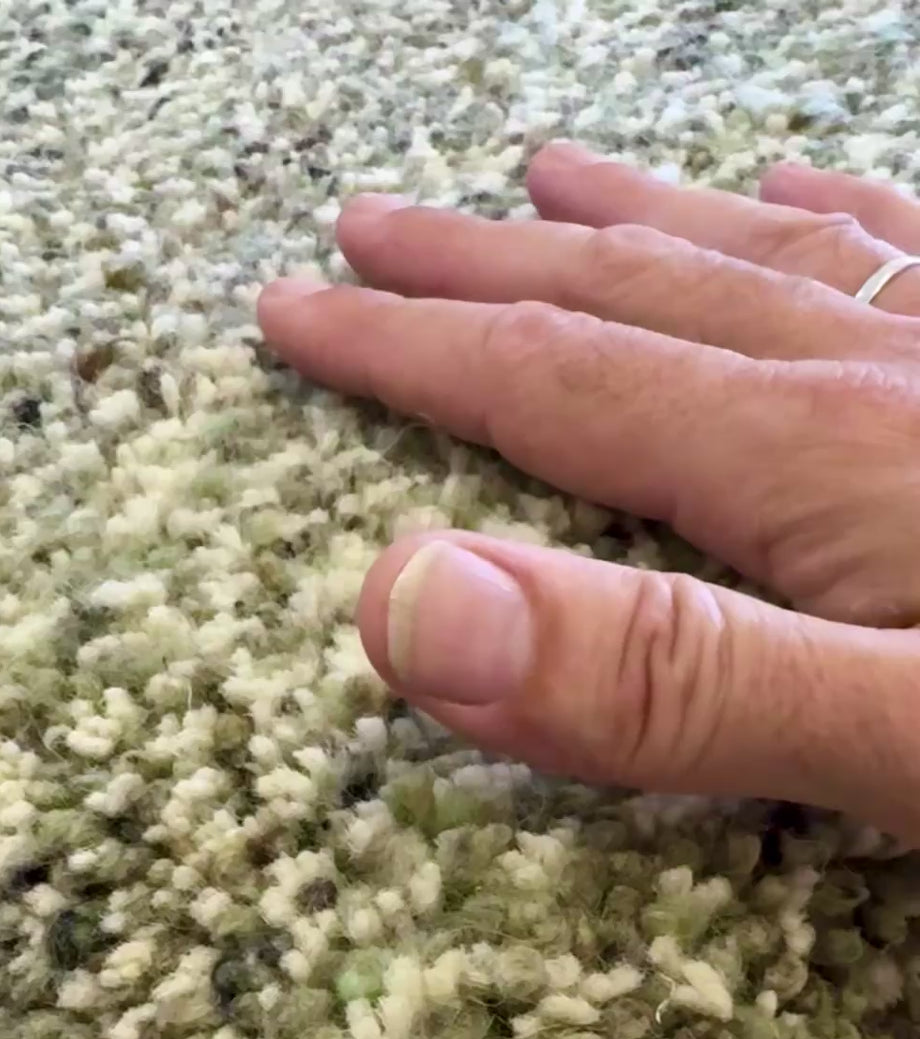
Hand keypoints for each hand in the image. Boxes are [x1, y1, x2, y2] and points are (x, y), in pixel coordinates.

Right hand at [258, 146, 919, 843]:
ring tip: (545, 183)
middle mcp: (887, 378)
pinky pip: (909, 259)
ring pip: (765, 264)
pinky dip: (827, 223)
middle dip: (486, 270)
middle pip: (641, 300)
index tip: (293, 314)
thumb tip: (413, 605)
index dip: (412, 351)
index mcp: (820, 460)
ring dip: (636, 227)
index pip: (563, 386)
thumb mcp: (894, 742)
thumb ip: (666, 681)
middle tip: (367, 232)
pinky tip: (795, 193)